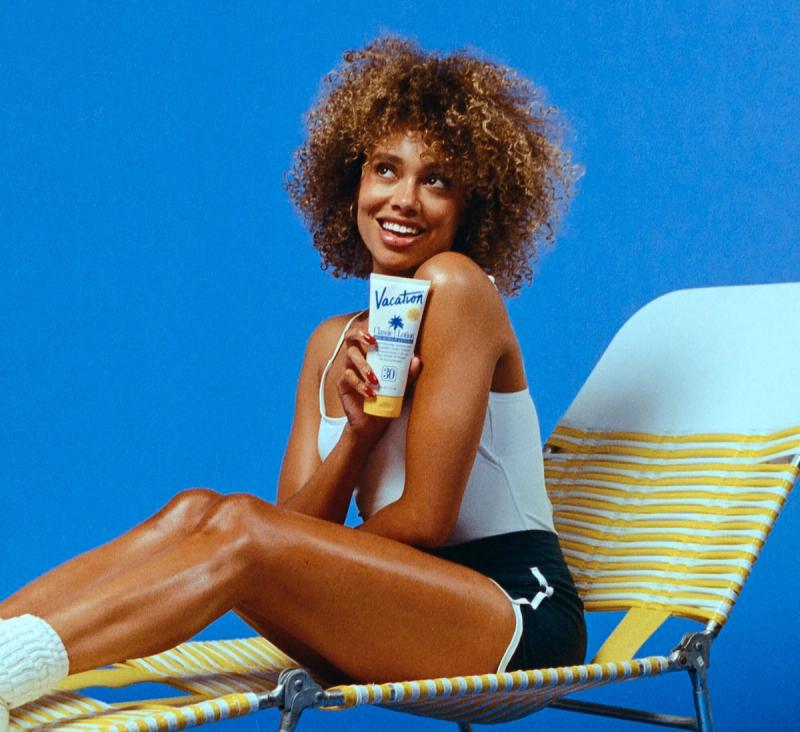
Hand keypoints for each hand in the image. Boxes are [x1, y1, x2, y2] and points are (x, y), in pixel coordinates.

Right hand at [337, 328, 421, 445]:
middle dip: (360, 336)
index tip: (378, 328)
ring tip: (375, 379)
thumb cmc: (387, 399)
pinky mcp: (342, 384)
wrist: (373, 423)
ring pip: (350, 357)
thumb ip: (408, 373)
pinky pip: (348, 378)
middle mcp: (356, 358)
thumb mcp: (401, 386)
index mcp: (369, 354)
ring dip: (364, 366)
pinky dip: (360, 385)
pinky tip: (370, 393)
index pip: (364, 334)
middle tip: (373, 342)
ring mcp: (348, 370)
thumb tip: (416, 359)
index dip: (367, 326)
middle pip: (350, 338)